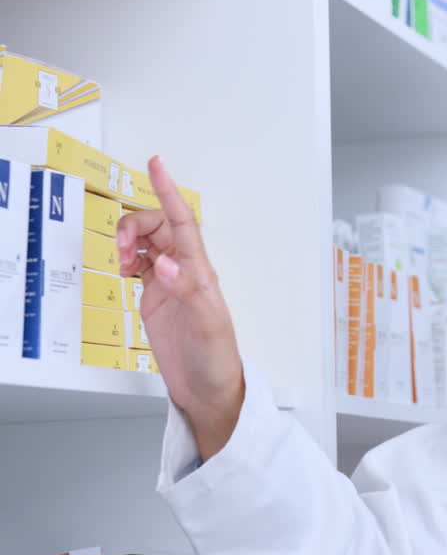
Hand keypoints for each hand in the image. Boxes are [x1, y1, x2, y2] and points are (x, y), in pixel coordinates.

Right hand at [117, 156, 243, 461]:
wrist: (209, 390)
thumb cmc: (216, 359)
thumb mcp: (207, 326)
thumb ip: (188, 292)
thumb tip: (166, 264)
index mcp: (200, 271)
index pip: (183, 221)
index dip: (168, 192)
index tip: (156, 164)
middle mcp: (186, 271)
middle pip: (157, 226)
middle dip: (134, 225)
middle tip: (123, 251)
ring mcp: (170, 283)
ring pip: (146, 241)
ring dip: (129, 241)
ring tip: (122, 262)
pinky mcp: (157, 297)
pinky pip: (139, 263)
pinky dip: (127, 257)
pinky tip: (124, 269)